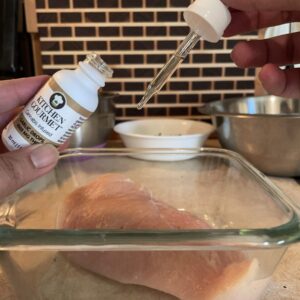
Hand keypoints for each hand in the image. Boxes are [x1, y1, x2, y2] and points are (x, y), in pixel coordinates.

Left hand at [0, 76, 58, 198]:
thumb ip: (12, 170)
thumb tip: (51, 155)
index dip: (26, 88)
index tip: (52, 85)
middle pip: (6, 115)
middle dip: (36, 115)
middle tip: (64, 115)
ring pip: (8, 138)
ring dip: (33, 139)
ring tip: (59, 138)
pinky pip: (6, 158)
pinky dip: (23, 158)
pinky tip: (41, 159)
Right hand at [222, 0, 299, 97]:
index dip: (242, 1)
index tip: (218, 6)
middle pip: (276, 17)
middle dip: (244, 24)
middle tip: (221, 29)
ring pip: (283, 54)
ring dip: (256, 55)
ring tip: (239, 56)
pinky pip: (294, 84)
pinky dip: (277, 83)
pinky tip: (267, 74)